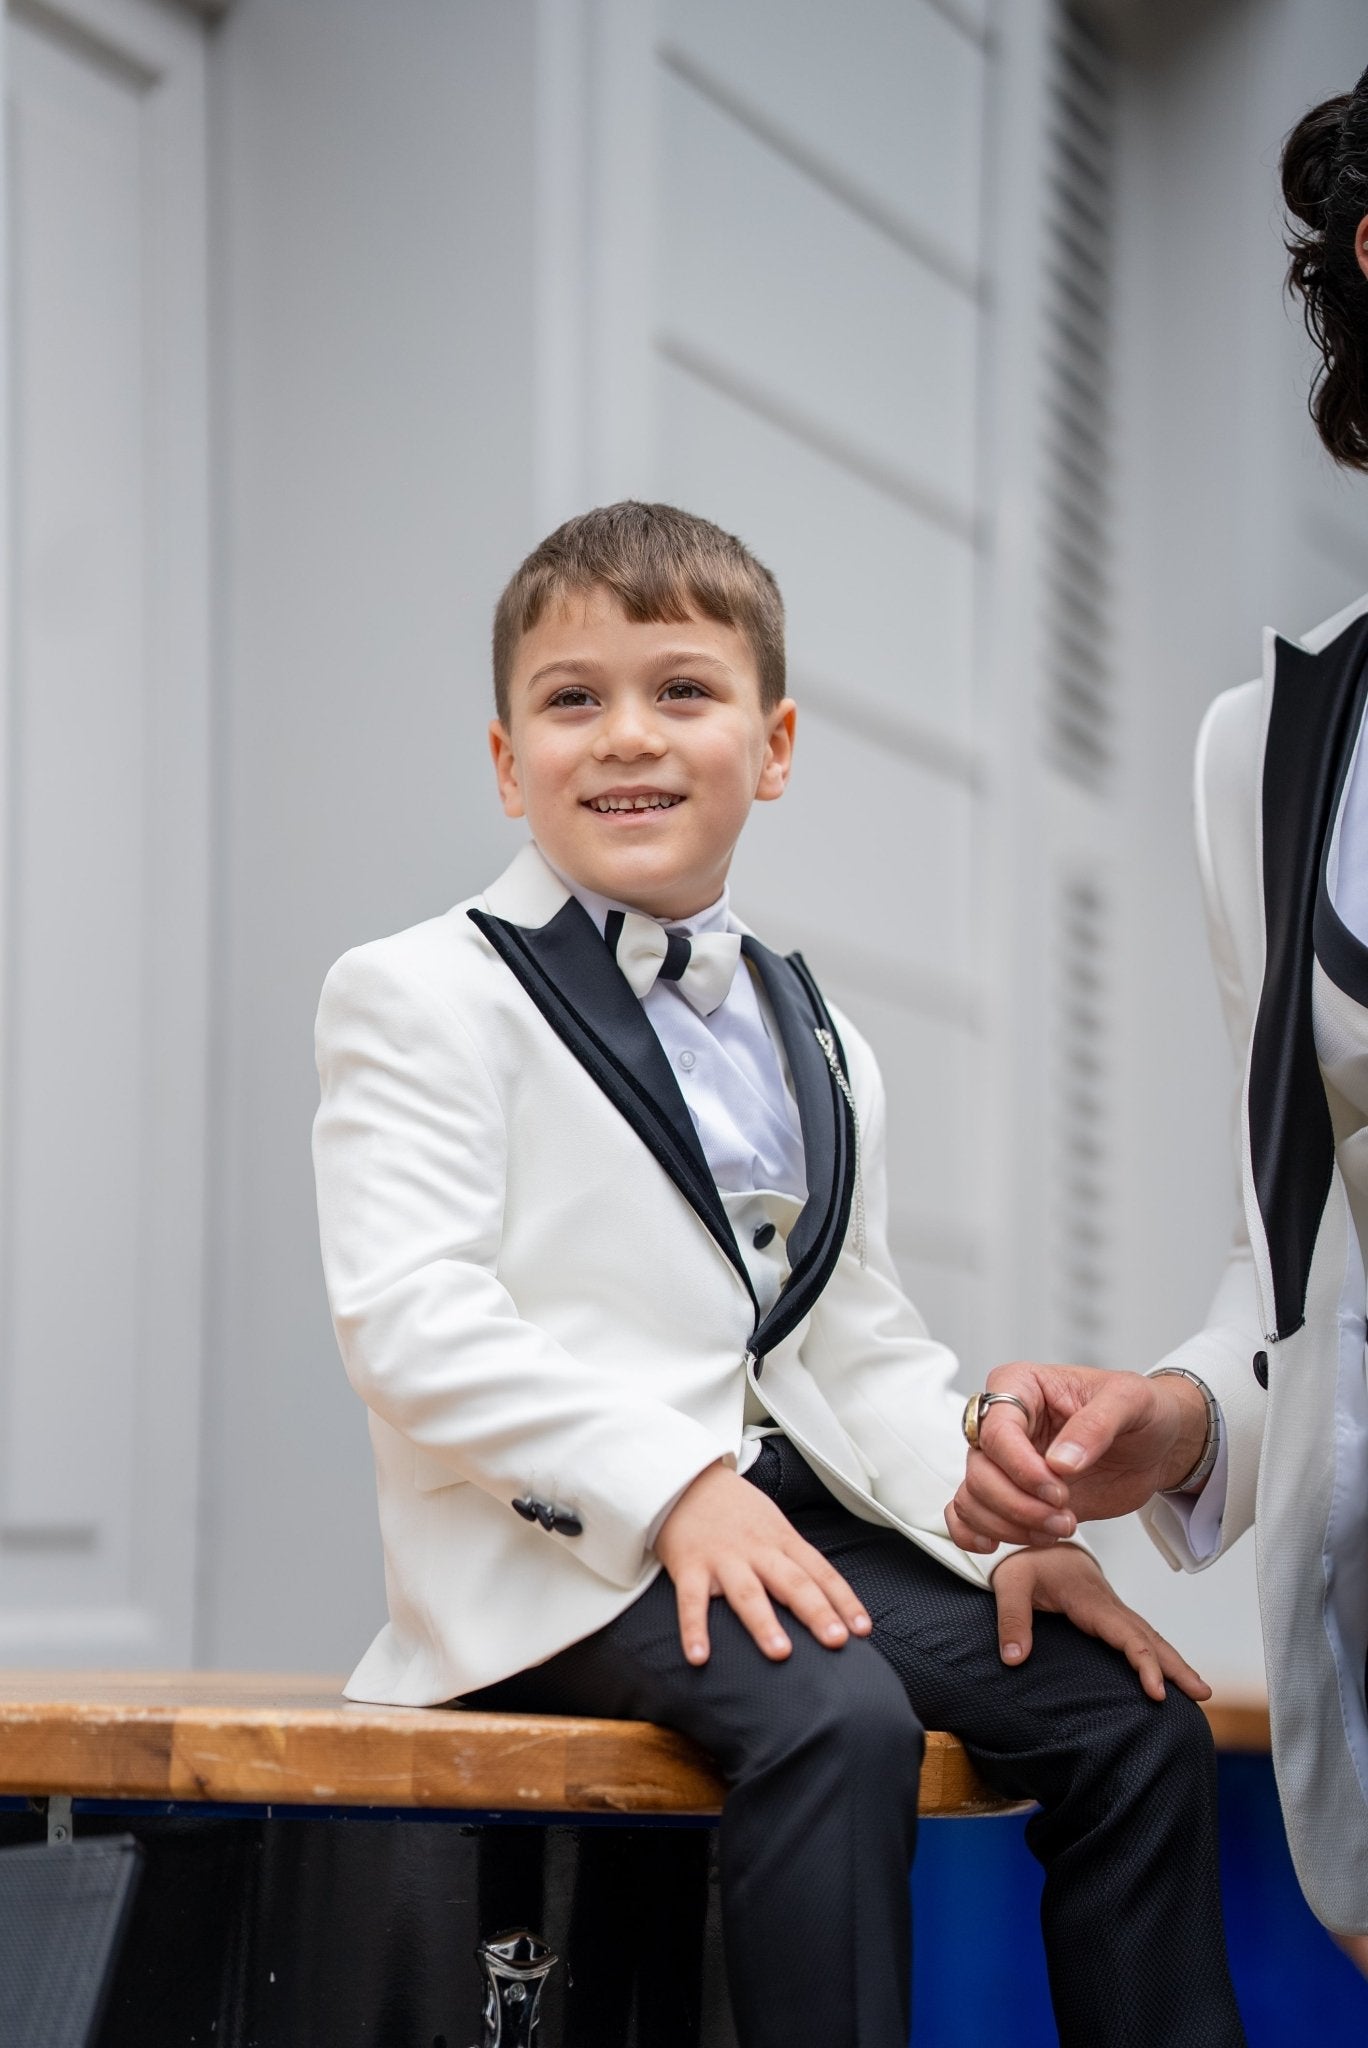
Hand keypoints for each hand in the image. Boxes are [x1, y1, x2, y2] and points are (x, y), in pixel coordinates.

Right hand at [655, 1461, 872, 1665]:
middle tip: (836, 1641)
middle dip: (816, 1612)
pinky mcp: (689, 1565)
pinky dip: (695, 1629)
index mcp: (782, 1540)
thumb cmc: (734, 1509)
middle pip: (792, 1582)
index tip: (863, 1629)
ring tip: (781, 1652)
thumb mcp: (772, 1524)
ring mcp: (723, 1557)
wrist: (686, 1477)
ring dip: (764, 1623)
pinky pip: (692, 1601)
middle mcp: (757, 1549)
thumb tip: (824, 1597)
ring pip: (748, 1593)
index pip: (820, 1571)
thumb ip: (793, 1559)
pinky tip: (699, 1657)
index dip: (844, 1600)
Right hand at [945, 1363, 1208, 1552]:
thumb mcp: (1130, 1401)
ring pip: (973, 1496)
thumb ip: (1096, 1425)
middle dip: (1018, 1504)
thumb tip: (1061, 1461)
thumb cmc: (1141, 1409)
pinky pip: (969, 1512)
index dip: (1021, 1468)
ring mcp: (1007, 1461)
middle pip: (980, 1469)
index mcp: (1021, 1386)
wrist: (1157, 1444)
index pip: (995, 1430)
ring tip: (1059, 1528)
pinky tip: (998, 1543)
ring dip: (1010, 1525)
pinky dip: (976, 1532)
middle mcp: (1005, 1423)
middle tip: (1064, 1516)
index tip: (1058, 1490)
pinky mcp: (1014, 1493)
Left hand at [991, 1545, 1211, 1701]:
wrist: (1036, 1537)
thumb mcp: (1010, 1584)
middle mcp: (1108, 1604)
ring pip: (1150, 1635)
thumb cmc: (1024, 1560)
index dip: (1145, 1662)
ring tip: (1200, 1691)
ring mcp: (1112, 1608)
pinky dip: (1159, 1653)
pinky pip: (1139, 1634)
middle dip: (1177, 1666)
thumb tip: (1014, 1660)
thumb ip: (1011, 1619)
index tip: (1158, 1692)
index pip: (1125, 1634)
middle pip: (1149, 1637)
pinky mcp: (1109, 1613)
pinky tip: (1169, 1671)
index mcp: (1090, 1599)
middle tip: (1204, 1695)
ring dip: (1175, 1661)